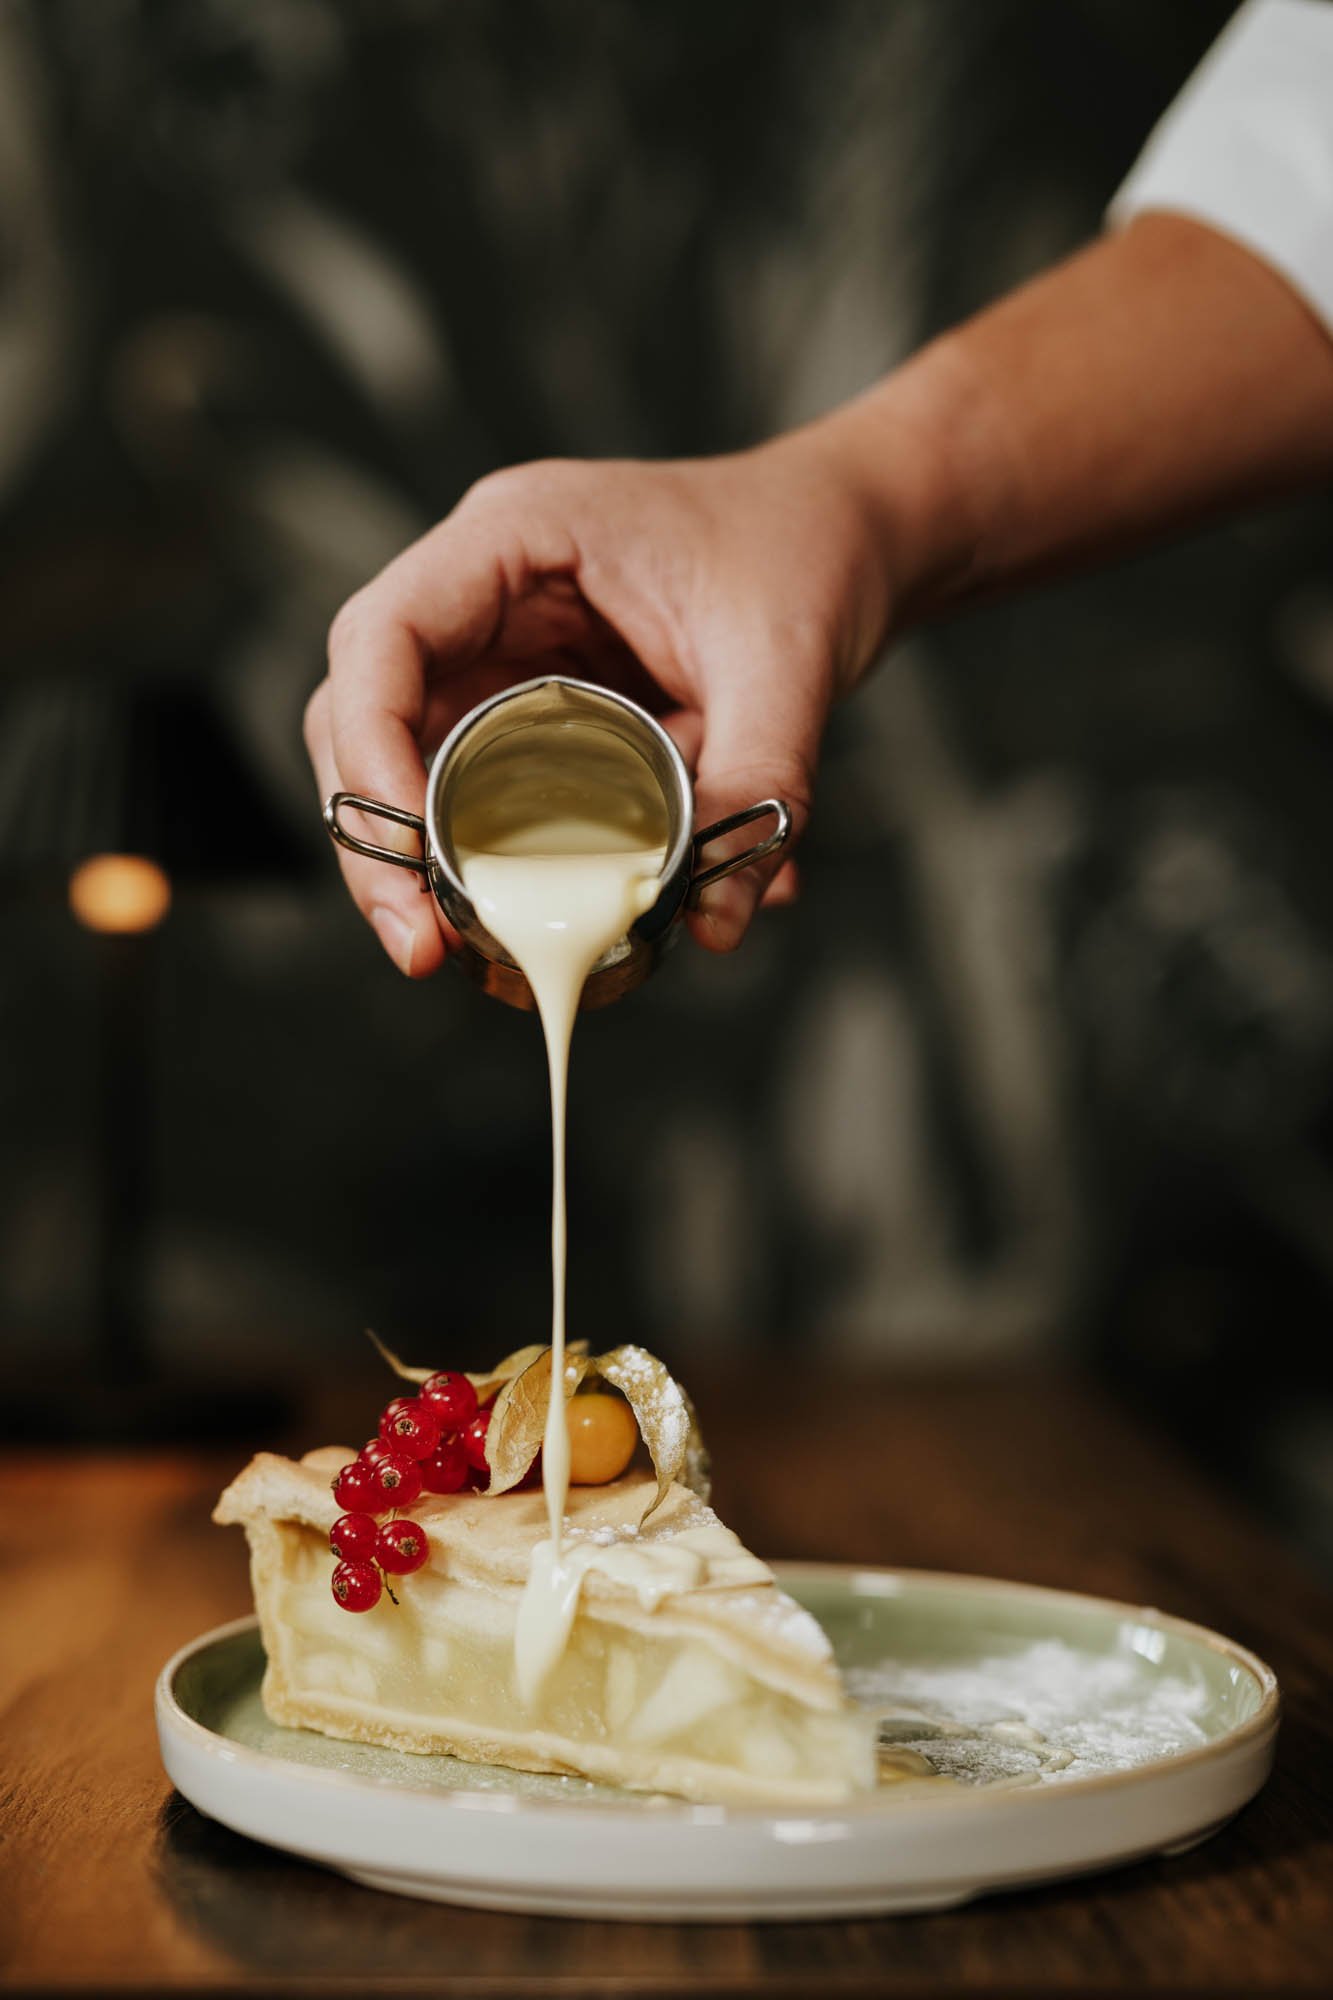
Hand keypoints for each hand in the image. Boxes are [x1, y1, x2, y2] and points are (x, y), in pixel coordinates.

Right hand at [305, 432, 891, 974]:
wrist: (847, 537)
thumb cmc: (806, 557)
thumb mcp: (788, 667)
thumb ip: (758, 782)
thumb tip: (711, 924)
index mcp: (520, 533)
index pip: (383, 636)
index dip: (371, 747)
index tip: (412, 852)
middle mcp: (485, 589)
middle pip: (363, 711)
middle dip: (373, 835)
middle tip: (418, 944)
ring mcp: (499, 648)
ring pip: (402, 758)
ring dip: (410, 859)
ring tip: (443, 950)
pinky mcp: (528, 707)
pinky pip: (472, 785)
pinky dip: (479, 856)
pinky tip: (512, 922)